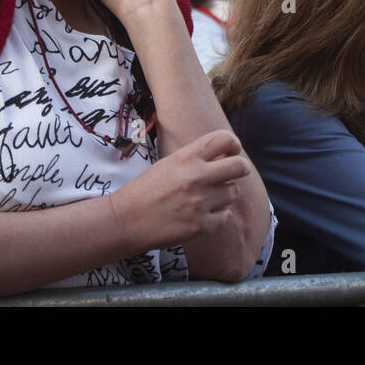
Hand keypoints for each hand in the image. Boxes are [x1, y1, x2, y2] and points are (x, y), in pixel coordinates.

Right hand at [108, 129, 253, 250]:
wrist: (124, 221)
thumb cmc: (145, 191)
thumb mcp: (169, 164)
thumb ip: (195, 158)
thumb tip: (224, 155)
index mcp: (186, 158)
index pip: (224, 138)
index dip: (233, 144)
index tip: (231, 152)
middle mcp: (196, 177)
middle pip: (240, 166)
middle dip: (240, 169)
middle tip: (232, 174)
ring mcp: (200, 202)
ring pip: (234, 193)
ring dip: (226, 195)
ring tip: (209, 198)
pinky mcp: (201, 225)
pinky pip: (226, 216)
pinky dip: (218, 216)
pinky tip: (204, 215)